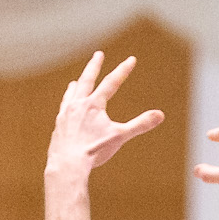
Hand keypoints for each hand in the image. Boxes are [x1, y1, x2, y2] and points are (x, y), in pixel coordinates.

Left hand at [47, 52, 163, 178]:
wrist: (67, 164)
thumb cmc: (94, 150)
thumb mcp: (120, 136)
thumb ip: (140, 124)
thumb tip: (160, 115)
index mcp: (94, 104)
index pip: (111, 82)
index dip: (123, 70)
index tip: (131, 59)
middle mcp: (78, 105)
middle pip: (86, 80)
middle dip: (94, 66)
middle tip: (98, 54)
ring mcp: (65, 115)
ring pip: (71, 95)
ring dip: (76, 86)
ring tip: (75, 82)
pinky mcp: (58, 127)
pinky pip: (63, 111)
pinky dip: (66, 106)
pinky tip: (65, 109)